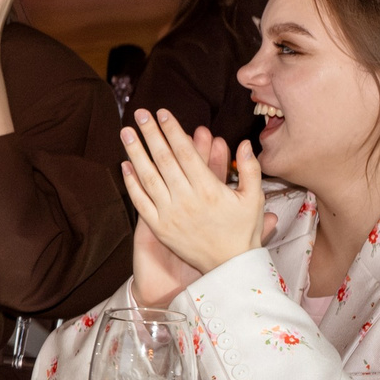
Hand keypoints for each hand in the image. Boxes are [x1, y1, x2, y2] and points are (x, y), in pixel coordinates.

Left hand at [121, 108, 267, 278]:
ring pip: (148, 177)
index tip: (162, 113)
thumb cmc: (243, 231)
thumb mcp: (254, 199)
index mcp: (209, 189)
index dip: (173, 130)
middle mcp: (187, 199)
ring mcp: (170, 214)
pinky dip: (131, 182)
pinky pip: (141, 201)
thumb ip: (250, 169)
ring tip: (127, 132)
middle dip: (151, 133)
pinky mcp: (159, 227)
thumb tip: (244, 143)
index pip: (185, 152)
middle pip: (164, 159)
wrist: (229, 267)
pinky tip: (125, 164)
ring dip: (136, 152)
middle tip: (140, 113)